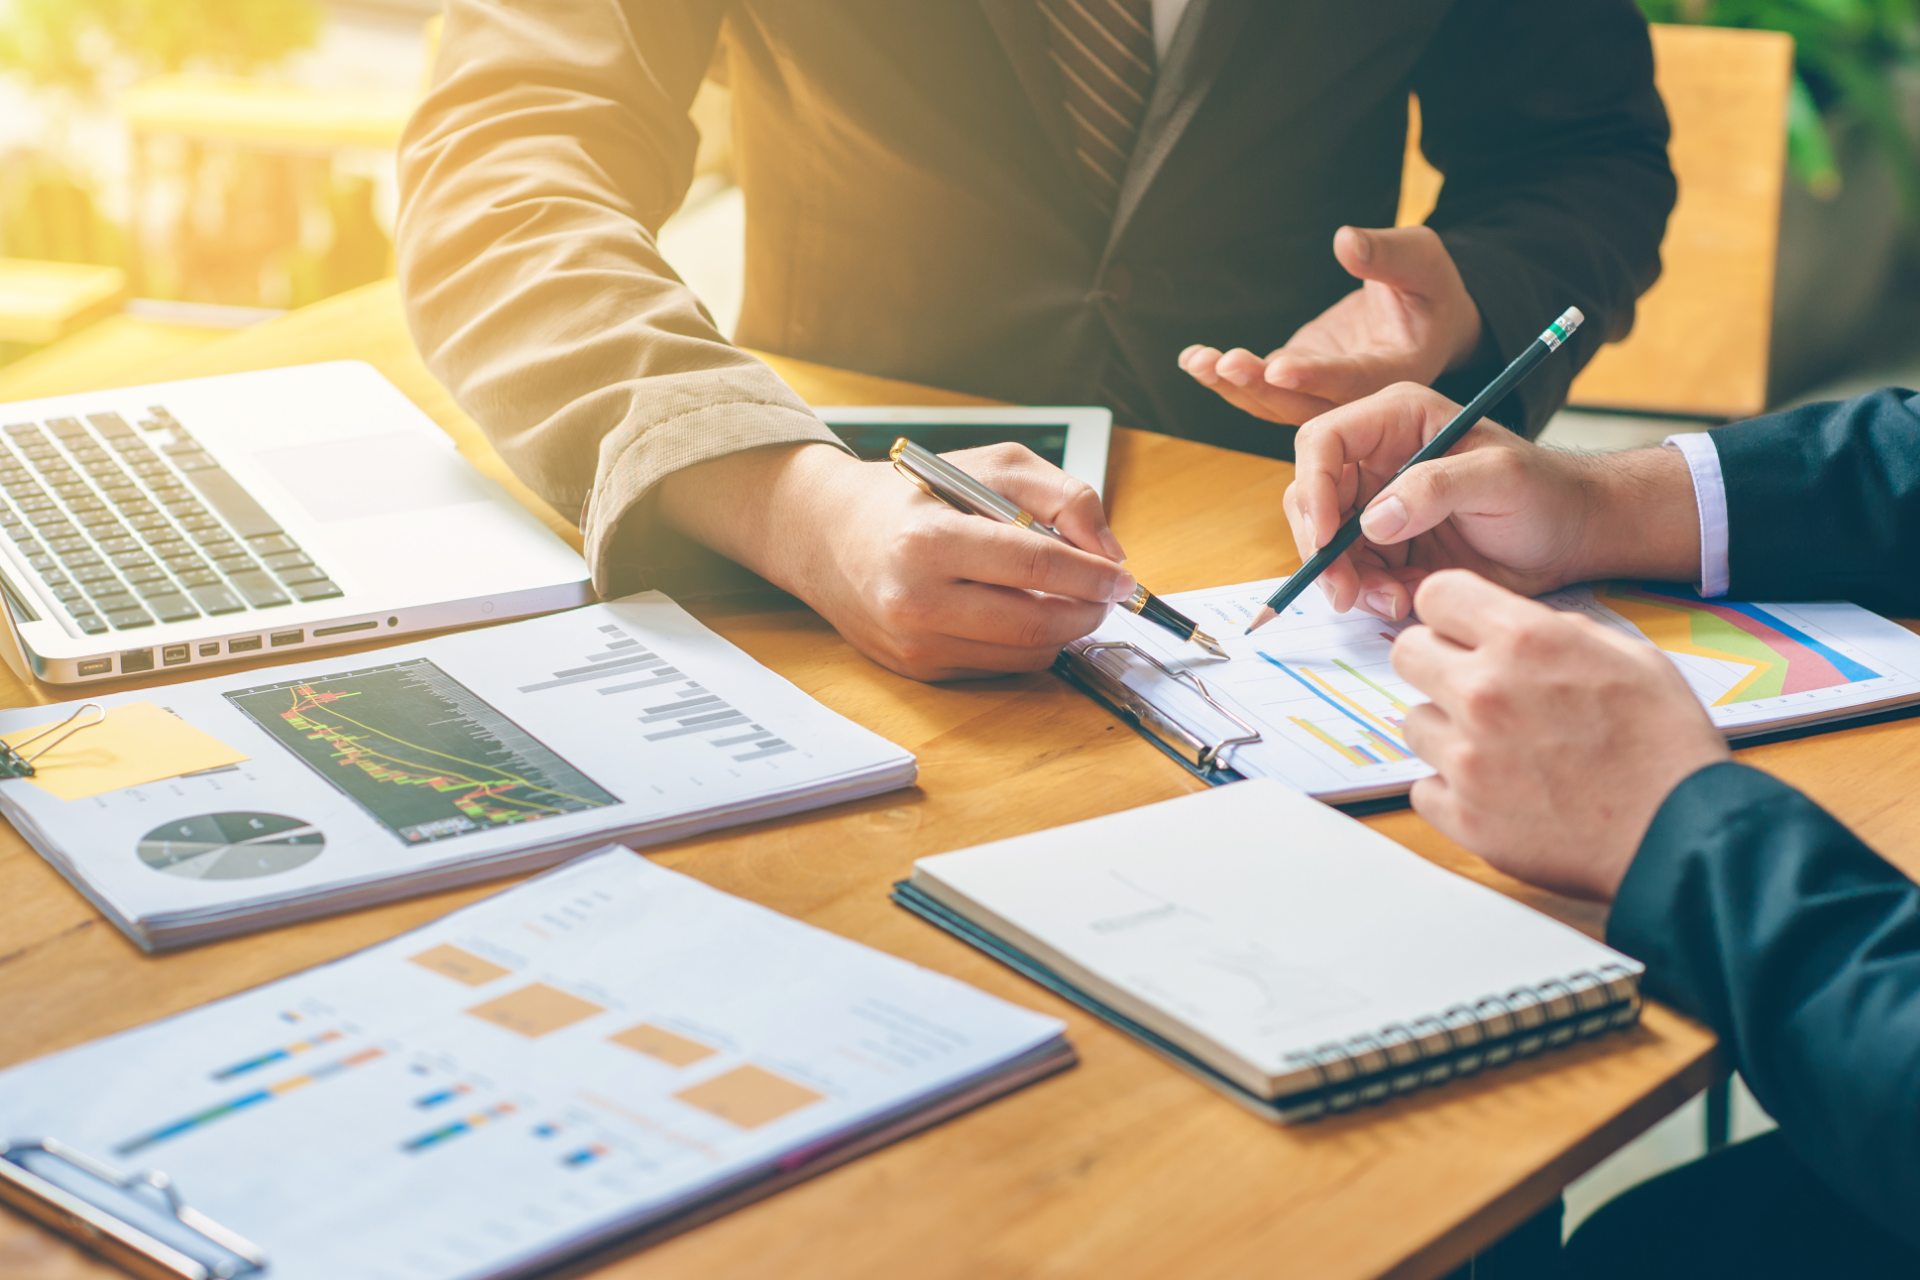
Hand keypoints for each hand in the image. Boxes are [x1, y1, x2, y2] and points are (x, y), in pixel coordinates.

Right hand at [657, 441, 1134, 680]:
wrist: (828, 534)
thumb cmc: (914, 496)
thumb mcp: (990, 466)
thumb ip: (1062, 496)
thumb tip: (1109, 553)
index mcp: (930, 541)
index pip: (1036, 566)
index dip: (1093, 575)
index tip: (1122, 578)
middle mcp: (917, 600)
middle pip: (1037, 623)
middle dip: (1088, 611)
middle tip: (1106, 594)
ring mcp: (915, 643)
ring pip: (1025, 655)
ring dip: (1063, 630)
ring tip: (1066, 598)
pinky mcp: (918, 669)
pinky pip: (999, 666)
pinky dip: (1026, 643)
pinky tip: (1021, 611)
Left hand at [1179, 225, 1483, 425]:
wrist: (1423, 315)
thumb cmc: (1428, 285)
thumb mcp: (1421, 260)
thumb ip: (1388, 255)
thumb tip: (1345, 242)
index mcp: (1397, 371)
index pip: (1353, 380)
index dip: (1316, 377)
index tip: (1278, 367)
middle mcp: (1357, 394)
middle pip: (1305, 404)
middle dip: (1261, 387)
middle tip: (1226, 363)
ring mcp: (1324, 390)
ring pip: (1275, 403)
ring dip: (1234, 387)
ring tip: (1198, 362)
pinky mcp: (1300, 378)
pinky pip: (1261, 387)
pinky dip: (1227, 378)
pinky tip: (1194, 360)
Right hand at [1283, 383, 1700, 621]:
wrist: (1572, 537)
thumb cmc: (1545, 492)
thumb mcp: (1498, 479)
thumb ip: (1435, 488)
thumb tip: (1373, 520)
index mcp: (1397, 420)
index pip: (1323, 442)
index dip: (1314, 488)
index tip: (1329, 537)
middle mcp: (1377, 459)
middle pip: (1312, 499)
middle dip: (1322, 548)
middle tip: (1344, 591)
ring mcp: (1379, 505)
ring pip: (1327, 544)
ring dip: (1347, 580)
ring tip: (1393, 600)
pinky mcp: (1387, 548)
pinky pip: (1353, 574)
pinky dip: (1370, 595)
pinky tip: (1405, 600)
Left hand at [1392, 570, 1730, 900]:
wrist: (1682, 834)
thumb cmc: (1666, 746)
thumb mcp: (1632, 656)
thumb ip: (1558, 630)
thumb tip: (1512, 626)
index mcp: (1525, 641)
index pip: (1435, 595)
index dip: (1450, 612)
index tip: (1462, 631)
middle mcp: (1484, 693)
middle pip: (1406, 653)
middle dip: (1437, 664)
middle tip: (1474, 688)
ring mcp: (1467, 759)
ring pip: (1414, 723)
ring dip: (1447, 731)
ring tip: (1501, 749)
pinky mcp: (1463, 816)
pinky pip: (1424, 788)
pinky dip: (1452, 790)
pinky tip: (1498, 791)